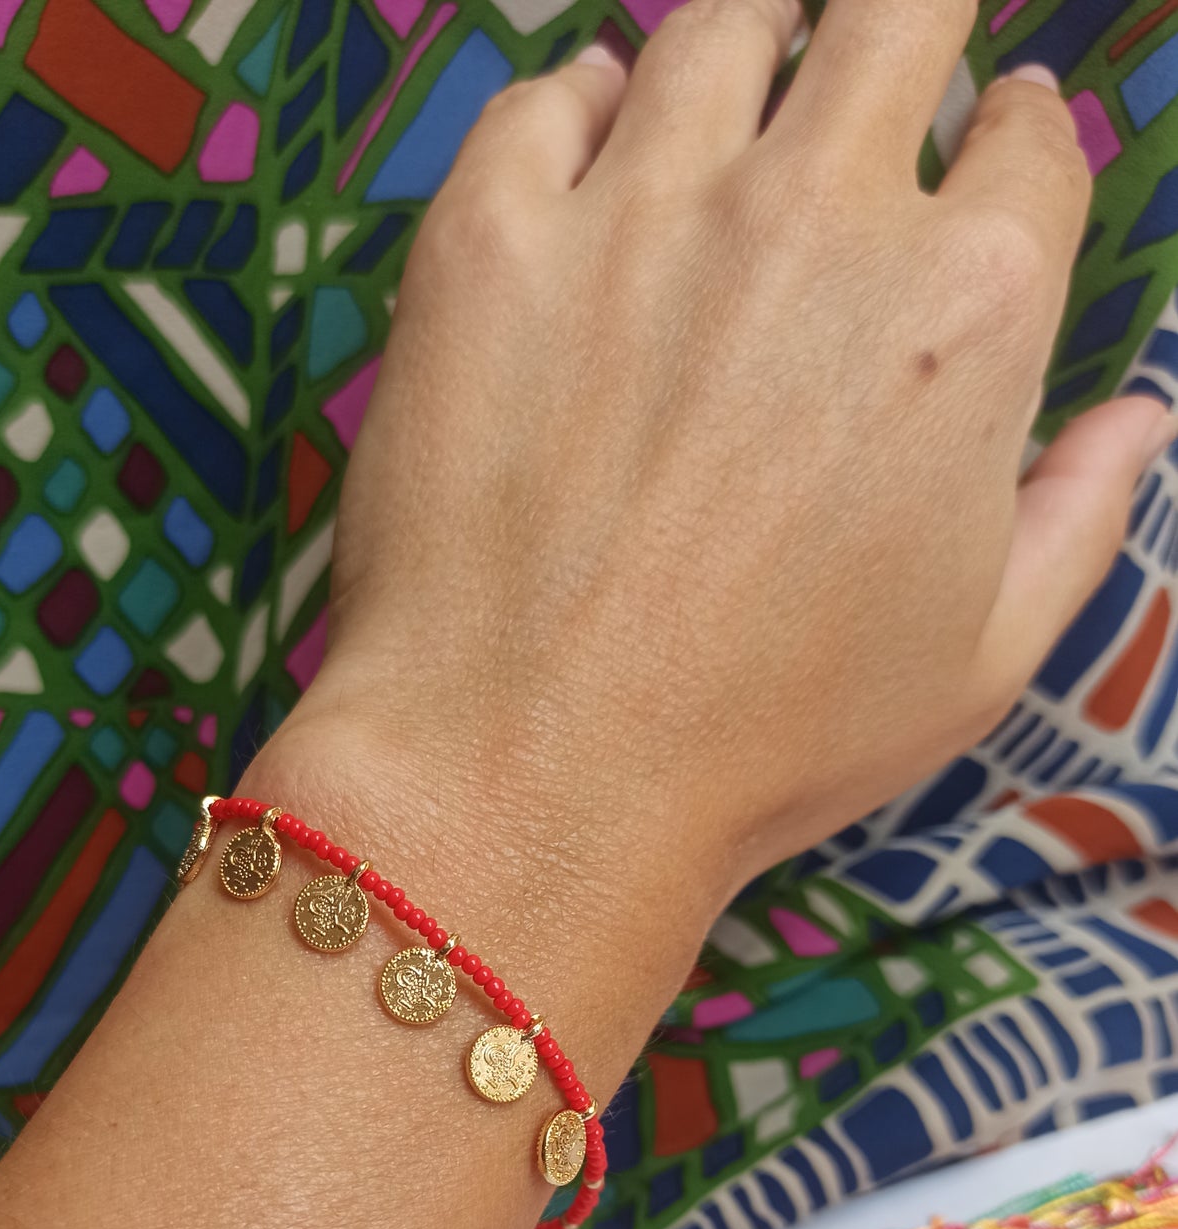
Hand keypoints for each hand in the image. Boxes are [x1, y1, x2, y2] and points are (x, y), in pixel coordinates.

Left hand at [256, 0, 1170, 1064]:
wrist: (532, 779)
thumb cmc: (766, 743)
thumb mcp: (980, 663)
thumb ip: (1076, 517)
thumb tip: (1134, 417)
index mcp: (966, 311)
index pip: (1032, 141)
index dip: (1017, 141)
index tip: (987, 154)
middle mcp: (814, 219)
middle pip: (895, 19)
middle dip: (907, 30)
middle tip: (878, 69)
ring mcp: (640, 213)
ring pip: (722, 28)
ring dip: (754, 46)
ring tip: (743, 89)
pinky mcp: (488, 239)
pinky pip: (544, 98)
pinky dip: (581, 106)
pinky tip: (592, 145)